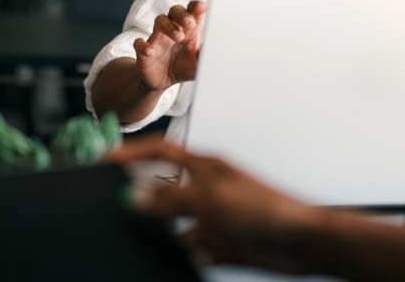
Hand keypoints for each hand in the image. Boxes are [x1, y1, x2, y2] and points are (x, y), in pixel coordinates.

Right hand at [109, 137, 320, 273]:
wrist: (299, 243)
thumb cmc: (267, 208)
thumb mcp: (210, 198)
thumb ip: (169, 198)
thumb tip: (133, 197)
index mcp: (204, 166)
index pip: (160, 151)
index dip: (132, 152)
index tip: (106, 159)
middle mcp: (205, 189)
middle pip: (162, 187)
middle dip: (140, 194)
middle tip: (112, 201)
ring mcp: (210, 216)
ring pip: (171, 222)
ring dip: (158, 228)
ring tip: (140, 233)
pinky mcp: (217, 242)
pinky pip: (187, 247)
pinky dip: (179, 252)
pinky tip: (176, 254)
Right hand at [132, 0, 206, 90]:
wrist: (162, 82)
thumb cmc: (183, 67)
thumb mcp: (199, 64)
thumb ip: (208, 56)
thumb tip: (221, 53)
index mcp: (188, 30)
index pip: (192, 11)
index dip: (196, 7)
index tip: (202, 6)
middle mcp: (172, 30)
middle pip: (175, 11)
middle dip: (182, 14)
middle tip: (190, 23)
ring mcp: (157, 38)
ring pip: (159, 21)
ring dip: (168, 26)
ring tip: (179, 37)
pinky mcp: (144, 51)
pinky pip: (139, 43)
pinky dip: (143, 45)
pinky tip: (150, 51)